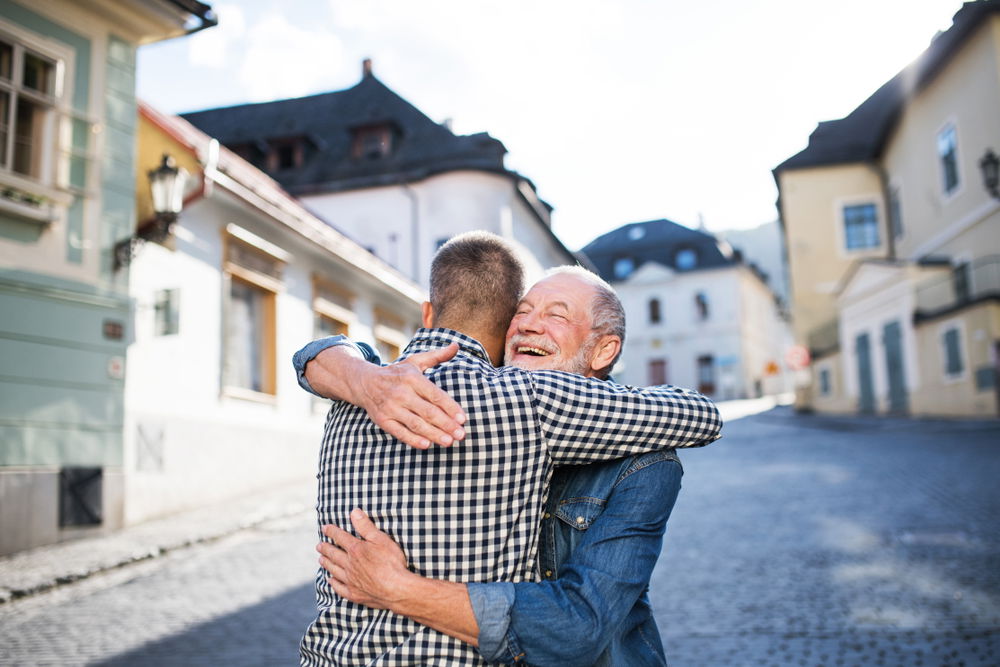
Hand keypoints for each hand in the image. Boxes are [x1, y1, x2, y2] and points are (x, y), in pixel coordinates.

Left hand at [319, 509, 412, 608]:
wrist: (396, 589)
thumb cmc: (391, 562)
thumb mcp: (381, 539)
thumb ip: (366, 526)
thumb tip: (354, 512)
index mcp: (356, 550)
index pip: (340, 537)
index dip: (331, 531)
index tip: (324, 528)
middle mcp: (349, 565)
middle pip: (334, 555)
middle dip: (325, 549)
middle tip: (318, 546)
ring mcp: (350, 580)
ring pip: (334, 570)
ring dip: (326, 564)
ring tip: (321, 560)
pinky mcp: (354, 594)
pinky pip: (339, 588)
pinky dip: (333, 583)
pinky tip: (330, 581)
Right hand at [350, 343, 466, 448]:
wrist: (365, 382)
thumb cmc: (396, 373)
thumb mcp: (415, 361)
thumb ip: (437, 356)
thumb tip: (457, 346)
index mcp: (412, 378)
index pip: (435, 395)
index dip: (450, 408)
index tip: (463, 418)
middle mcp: (401, 393)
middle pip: (428, 412)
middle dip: (446, 424)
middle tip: (461, 435)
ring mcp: (391, 408)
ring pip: (416, 424)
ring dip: (433, 434)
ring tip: (449, 442)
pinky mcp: (382, 420)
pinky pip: (399, 432)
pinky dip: (412, 440)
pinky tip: (426, 445)